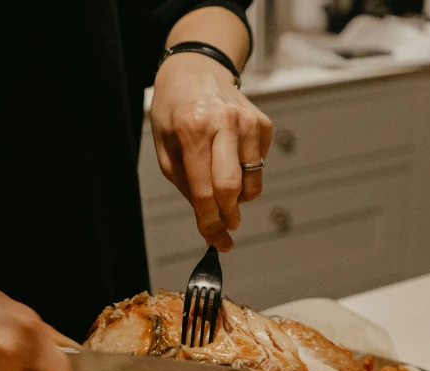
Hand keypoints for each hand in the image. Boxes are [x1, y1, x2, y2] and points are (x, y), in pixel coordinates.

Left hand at [150, 52, 272, 250]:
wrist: (196, 69)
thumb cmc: (175, 111)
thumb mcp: (166, 148)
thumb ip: (186, 185)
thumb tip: (210, 221)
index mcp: (192, 130)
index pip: (204, 191)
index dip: (209, 223)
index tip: (216, 242)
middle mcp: (224, 124)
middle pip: (232, 189)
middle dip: (228, 216)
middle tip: (225, 226)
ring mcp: (248, 123)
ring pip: (252, 183)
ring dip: (239, 198)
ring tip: (223, 188)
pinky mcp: (263, 124)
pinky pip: (259, 167)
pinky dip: (246, 174)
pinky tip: (231, 157)